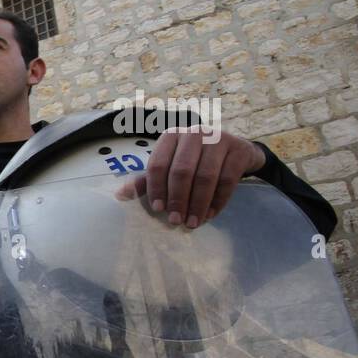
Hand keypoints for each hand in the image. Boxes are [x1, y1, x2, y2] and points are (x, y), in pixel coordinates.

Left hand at [116, 127, 266, 228]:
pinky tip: (209, 215)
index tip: (157, 209)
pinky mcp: (239, 149)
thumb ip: (147, 180)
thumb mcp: (170, 166)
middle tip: (175, 221)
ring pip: (205, 177)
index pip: (158, 164)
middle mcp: (193, 133)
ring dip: (197, 204)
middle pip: (181, 171)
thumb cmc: (194, 161)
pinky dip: (217, 201)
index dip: (156, 188)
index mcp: (171, 136)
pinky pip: (227, 180)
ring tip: (192, 223)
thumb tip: (119, 196)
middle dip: (177, 200)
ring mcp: (219, 139)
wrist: (234, 151)